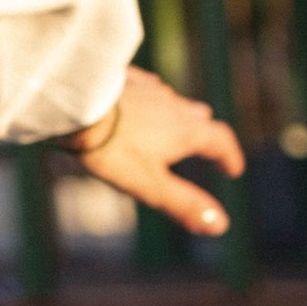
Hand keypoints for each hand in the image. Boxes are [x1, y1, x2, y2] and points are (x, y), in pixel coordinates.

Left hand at [69, 67, 245, 236]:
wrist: (74, 104)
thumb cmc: (112, 149)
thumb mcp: (150, 185)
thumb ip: (184, 204)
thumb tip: (221, 225)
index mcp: (184, 130)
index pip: (219, 140)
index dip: (229, 156)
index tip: (232, 168)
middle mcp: (172, 105)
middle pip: (198, 118)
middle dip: (206, 134)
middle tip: (208, 147)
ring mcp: (148, 90)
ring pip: (173, 101)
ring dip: (180, 115)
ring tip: (177, 125)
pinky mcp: (124, 80)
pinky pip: (146, 87)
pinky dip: (153, 97)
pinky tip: (143, 97)